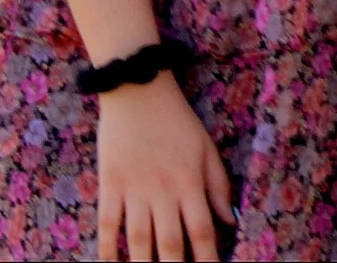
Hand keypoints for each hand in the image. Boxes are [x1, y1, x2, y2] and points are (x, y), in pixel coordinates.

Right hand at [96, 72, 233, 260]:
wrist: (138, 90)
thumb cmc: (177, 120)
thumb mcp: (206, 149)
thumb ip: (218, 187)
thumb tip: (230, 222)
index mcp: (190, 183)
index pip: (202, 231)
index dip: (207, 259)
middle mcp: (164, 191)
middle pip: (170, 243)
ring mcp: (134, 189)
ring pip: (138, 240)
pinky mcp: (109, 184)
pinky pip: (107, 223)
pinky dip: (106, 248)